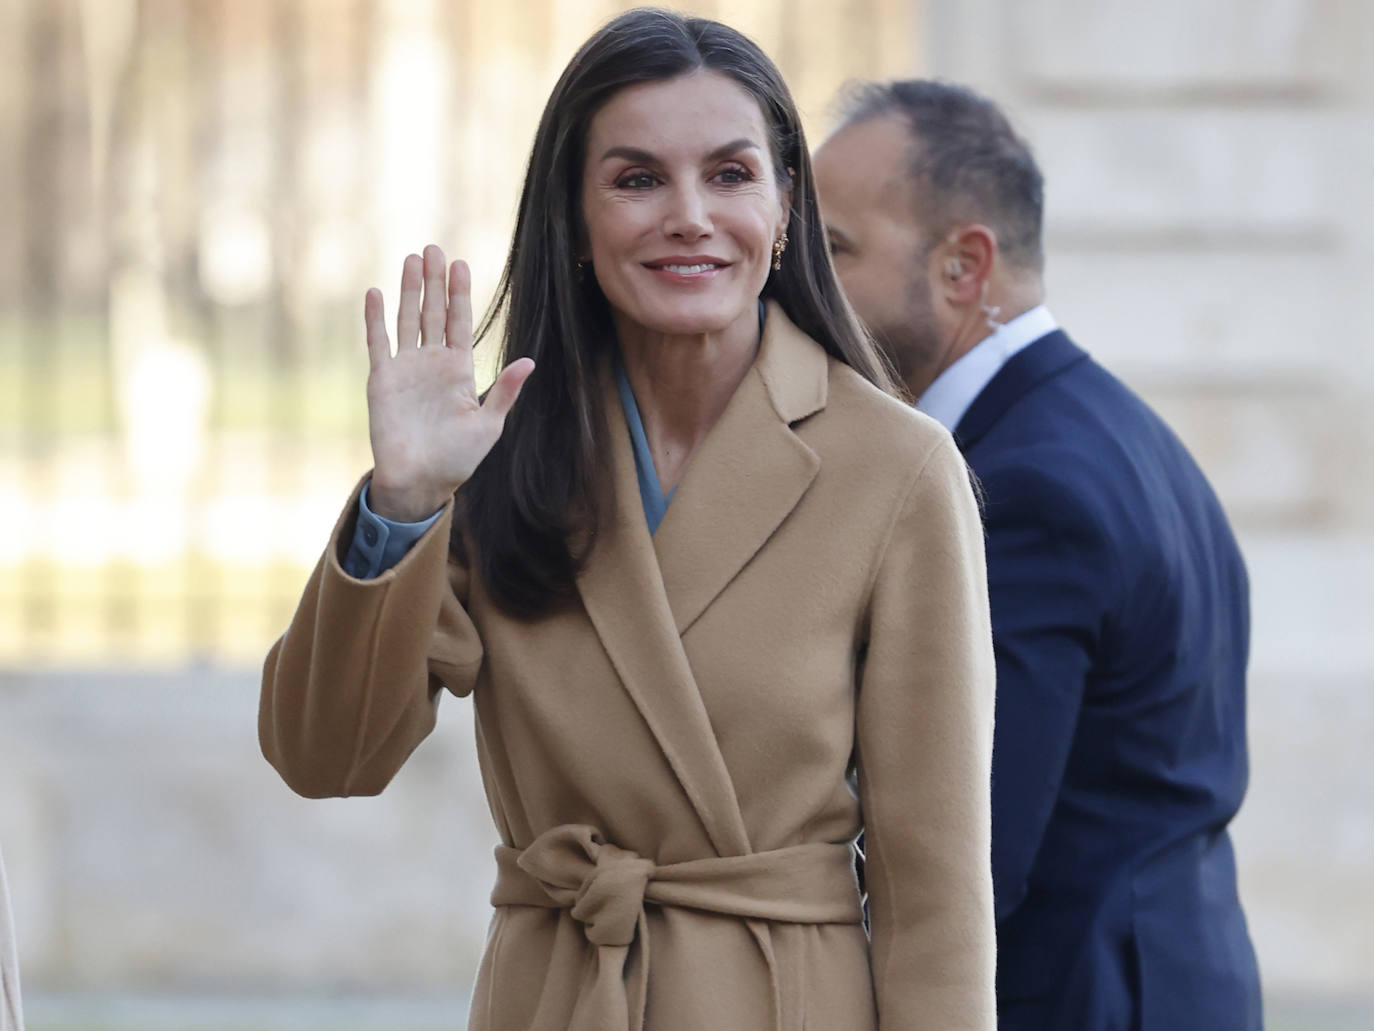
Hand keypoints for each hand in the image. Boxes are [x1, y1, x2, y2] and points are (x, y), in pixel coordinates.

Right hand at [364, 245, 533, 521]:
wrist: (419, 481)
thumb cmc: (457, 458)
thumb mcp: (488, 425)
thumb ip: (503, 391)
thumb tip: (529, 361)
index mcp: (459, 370)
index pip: (460, 322)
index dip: (460, 293)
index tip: (461, 263)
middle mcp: (432, 363)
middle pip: (434, 312)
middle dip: (435, 281)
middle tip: (434, 248)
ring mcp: (406, 368)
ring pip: (407, 319)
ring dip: (409, 290)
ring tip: (411, 259)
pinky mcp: (382, 379)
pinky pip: (378, 342)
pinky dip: (375, 318)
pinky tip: (375, 292)